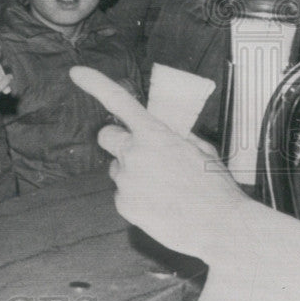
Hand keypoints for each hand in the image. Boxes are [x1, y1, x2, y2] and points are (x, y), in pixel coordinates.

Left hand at [69, 65, 246, 258]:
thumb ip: (174, 134)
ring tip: (164, 188)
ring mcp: (126, 180)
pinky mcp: (124, 204)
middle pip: (107, 136)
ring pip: (118, 168)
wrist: (223, 228)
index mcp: (155, 134)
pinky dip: (137, 196)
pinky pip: (123, 193)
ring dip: (133, 171)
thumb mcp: (200, 148)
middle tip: (143, 153)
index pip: (118, 101)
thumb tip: (161, 129)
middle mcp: (134, 154)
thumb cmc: (216, 187)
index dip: (95, 84)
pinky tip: (161, 204)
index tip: (76, 72)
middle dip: (120, 140)